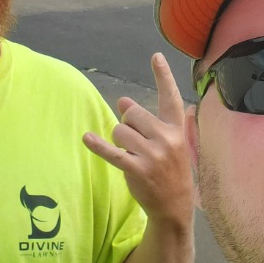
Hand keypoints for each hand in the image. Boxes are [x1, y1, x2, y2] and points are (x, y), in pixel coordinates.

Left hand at [83, 53, 193, 224]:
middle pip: (132, 114)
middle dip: (127, 124)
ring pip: (119, 131)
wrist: (174, 205)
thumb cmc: (169, 169)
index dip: (163, 76)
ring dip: (119, 141)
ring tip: (132, 155)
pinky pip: (112, 152)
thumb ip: (147, 120)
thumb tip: (122, 100)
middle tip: (137, 143)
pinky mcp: (137, 169)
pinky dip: (97, 145)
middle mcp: (166, 138)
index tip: (156, 57)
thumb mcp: (167, 142)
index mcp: (176, 129)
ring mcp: (152, 154)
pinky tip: (86, 138)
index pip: (170, 97)